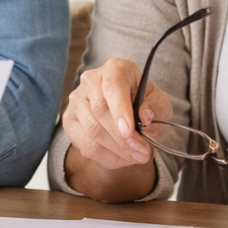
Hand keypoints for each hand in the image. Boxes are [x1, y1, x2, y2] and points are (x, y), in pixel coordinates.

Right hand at [60, 58, 169, 201]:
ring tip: (135, 157)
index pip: (113, 87)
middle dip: (123, 139)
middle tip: (143, 153)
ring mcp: (76, 100)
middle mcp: (91, 80)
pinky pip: (84, 144)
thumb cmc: (142, 101)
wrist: (126, 109)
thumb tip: (145, 116)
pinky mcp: (70, 120)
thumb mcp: (158, 101)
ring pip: (91, 131)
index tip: (129, 132)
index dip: (120, 111)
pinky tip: (120, 158)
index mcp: (115, 69)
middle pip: (100, 111)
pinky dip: (104, 156)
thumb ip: (156, 107)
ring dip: (115, 150)